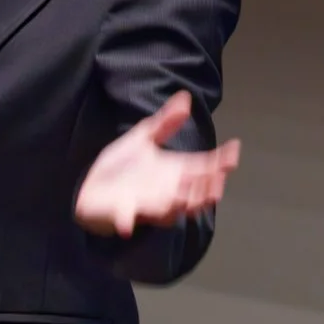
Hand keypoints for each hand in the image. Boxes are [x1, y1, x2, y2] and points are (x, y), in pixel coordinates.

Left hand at [74, 92, 242, 237]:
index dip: (220, 161)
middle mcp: (168, 190)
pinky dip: (127, 221)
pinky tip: (127, 225)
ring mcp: (147, 204)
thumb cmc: (121, 166)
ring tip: (187, 200)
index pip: (204, 166)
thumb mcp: (143, 138)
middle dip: (207, 187)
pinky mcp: (123, 212)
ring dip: (179, 205)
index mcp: (174, 171)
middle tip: (217, 180)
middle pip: (196, 191)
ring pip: (171, 209)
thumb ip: (165, 122)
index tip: (234, 148)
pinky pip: (128, 219)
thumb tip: (185, 98)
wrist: (90, 186)